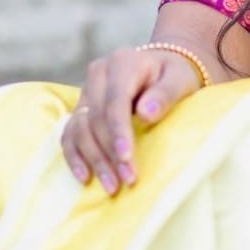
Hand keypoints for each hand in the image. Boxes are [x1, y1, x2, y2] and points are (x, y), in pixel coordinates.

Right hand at [61, 46, 201, 194]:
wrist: (161, 67)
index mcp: (122, 63)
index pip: (115, 100)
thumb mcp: (179, 80)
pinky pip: (70, 134)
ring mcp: (86, 91)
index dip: (118, 131)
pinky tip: (85, 177)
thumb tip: (145, 113)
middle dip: (110, 153)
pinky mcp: (81, 109)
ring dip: (94, 160)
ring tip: (112, 187)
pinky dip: (75, 156)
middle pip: (96, 118)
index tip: (126, 158)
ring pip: (80, 129)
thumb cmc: (174, 75)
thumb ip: (165, 94)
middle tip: (127, 180)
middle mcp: (98, 74)